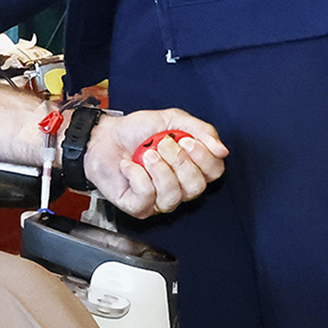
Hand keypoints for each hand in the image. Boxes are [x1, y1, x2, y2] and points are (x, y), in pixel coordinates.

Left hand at [83, 109, 227, 216]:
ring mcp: (160, 200)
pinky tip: (129, 166)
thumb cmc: (138, 131)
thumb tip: (222, 150)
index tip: (187, 140)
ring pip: (173, 196)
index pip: (215, 172)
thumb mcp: (172, 120)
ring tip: (146, 154)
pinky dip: (137, 176)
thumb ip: (200, 130)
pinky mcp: (139, 207)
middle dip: (179, 161)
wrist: (105, 137)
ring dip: (159, 170)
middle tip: (162, 143)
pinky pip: (147, 197)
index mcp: (192, 167)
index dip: (204, 157)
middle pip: (197, 187)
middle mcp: (180, 188)